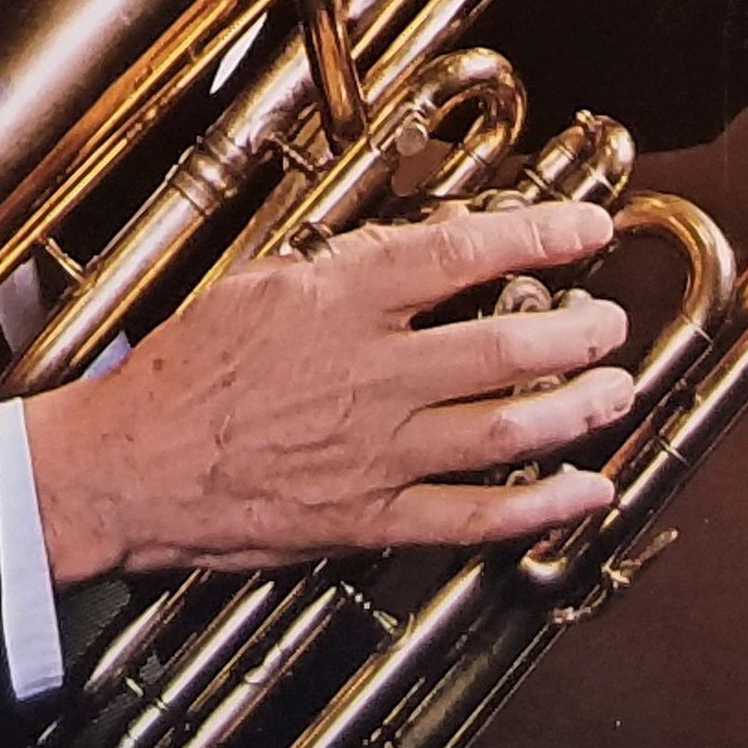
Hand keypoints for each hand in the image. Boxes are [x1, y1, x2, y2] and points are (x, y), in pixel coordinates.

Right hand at [21, 201, 630, 579]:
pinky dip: (544, 506)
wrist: (131, 467)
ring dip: (576, 409)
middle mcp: (372, 373)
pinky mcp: (372, 519)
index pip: (461, 255)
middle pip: (502, 346)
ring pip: (505, 428)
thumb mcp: (261, 282)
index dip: (538, 237)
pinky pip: (476, 517)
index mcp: (341, 302)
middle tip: (611, 323)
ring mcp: (377, 452)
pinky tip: (588, 489)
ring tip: (616, 389)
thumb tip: (415, 247)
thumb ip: (343, 265)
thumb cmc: (187, 371)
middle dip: (575, 332)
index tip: (589, 228)